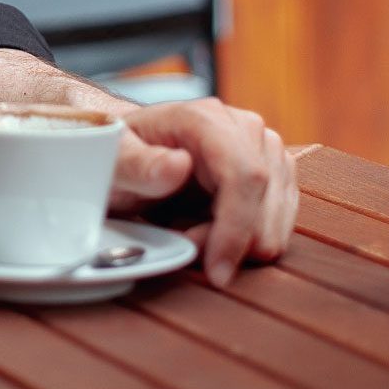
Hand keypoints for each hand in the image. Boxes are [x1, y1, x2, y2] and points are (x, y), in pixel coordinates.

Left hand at [109, 98, 296, 285]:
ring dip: (237, 243)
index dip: (236, 228)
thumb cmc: (119, 153)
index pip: (245, 175)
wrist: (128, 152)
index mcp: (205, 119)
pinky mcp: (274, 174)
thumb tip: (178, 166)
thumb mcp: (112, 160)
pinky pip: (276, 223)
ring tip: (190, 232)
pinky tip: (209, 231)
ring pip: (274, 219)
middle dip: (230, 243)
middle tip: (187, 248)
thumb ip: (138, 164)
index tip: (217, 270)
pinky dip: (245, 240)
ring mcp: (264, 150)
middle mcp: (244, 128)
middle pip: (265, 203)